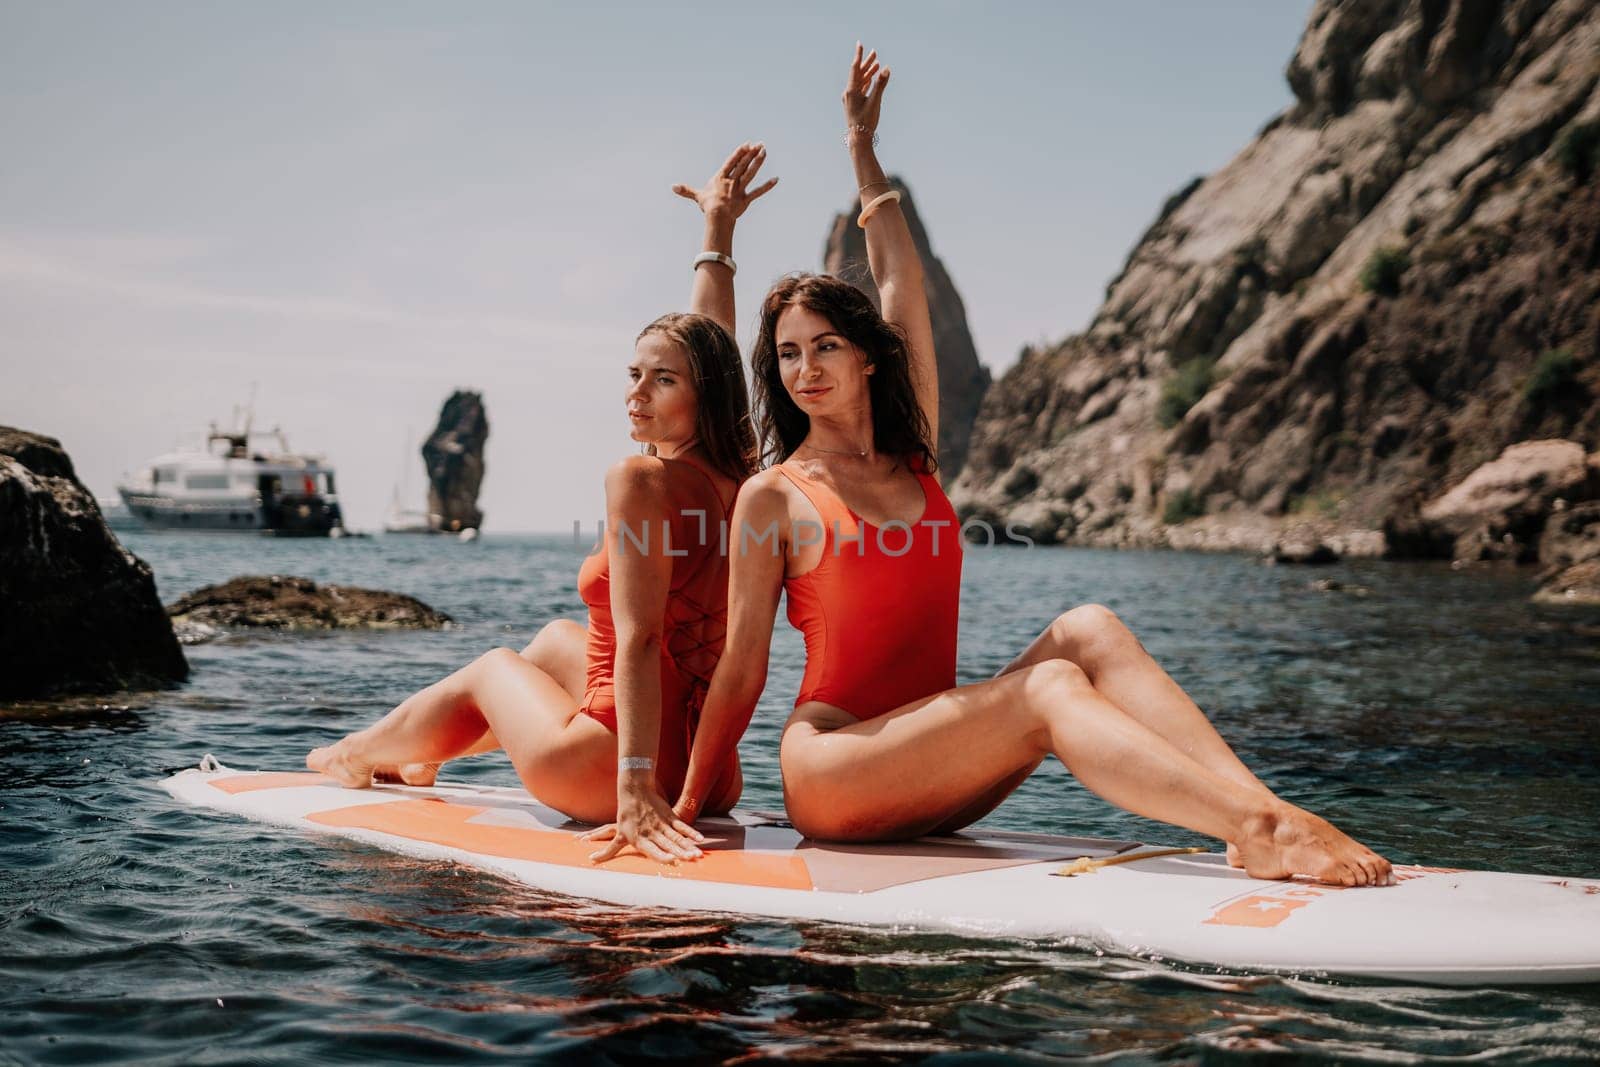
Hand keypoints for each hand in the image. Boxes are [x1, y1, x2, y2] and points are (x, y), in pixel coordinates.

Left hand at [580, 779, 705, 863]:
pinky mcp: (669, 816)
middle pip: (668, 844)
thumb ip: (608, 851)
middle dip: (681, 852)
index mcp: (640, 839)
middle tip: (692, 859)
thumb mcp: (617, 835)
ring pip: (677, 837)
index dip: (662, 855)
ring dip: (688, 845)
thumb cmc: (625, 816)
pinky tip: (700, 840)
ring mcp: (661, 824)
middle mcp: (652, 832)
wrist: (634, 791)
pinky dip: (691, 833)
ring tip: (698, 854)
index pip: (652, 849)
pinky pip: (681, 826)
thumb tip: (592, 861)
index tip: (671, 861)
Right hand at [672, 142, 776, 221]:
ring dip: (758, 162)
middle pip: (743, 164)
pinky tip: (776, 180)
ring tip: (765, 152)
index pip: (731, 162)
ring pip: (751, 173)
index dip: (739, 153)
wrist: (716, 215)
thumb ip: (686, 190)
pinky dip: (767, 186)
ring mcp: (740, 189)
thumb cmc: (707, 205)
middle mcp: (732, 181)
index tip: (747, 144)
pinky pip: (758, 192)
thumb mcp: (697, 196)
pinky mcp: (746, 199)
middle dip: (751, 154)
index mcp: (721, 178)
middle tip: (760, 144)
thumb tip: (672, 187)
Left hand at [843, 43, 888, 135]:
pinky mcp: (853, 103)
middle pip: (857, 73)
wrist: (859, 138)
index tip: (860, 44)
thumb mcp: (875, 101)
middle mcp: (849, 93)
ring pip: (859, 81)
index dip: (858, 55)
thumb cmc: (866, 121)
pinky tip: (870, 77)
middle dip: (866, 62)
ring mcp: (850, 98)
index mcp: (851, 90)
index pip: (855, 68)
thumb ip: (880, 84)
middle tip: (874, 52)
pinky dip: (866, 81)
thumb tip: (886, 68)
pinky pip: (860, 88)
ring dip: (868, 72)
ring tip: (876, 63)